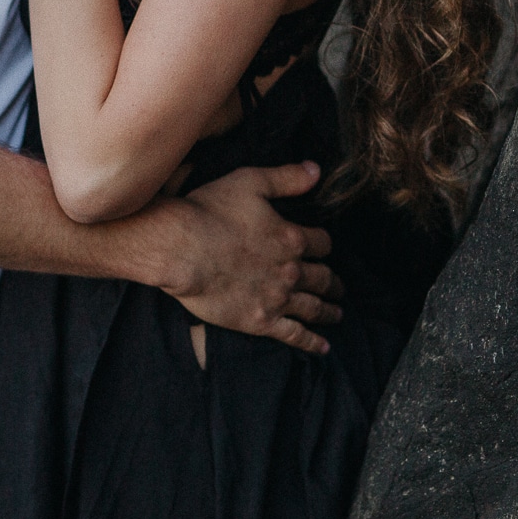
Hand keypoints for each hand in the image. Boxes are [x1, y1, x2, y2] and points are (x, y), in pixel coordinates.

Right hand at [137, 161, 344, 355]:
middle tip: (338, 287)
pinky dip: (311, 343)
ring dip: (329, 311)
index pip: (322, 243)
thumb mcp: (249, 182)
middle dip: (333, 281)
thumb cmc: (209, 212)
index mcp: (291, 238)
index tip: (321, 247)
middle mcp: (291, 271)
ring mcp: (277, 299)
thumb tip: (317, 171)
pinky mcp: (260, 321)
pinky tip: (322, 348)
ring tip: (337, 314)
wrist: (179, 248)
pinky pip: (294, 335)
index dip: (323, 244)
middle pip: (323, 278)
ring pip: (314, 307)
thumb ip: (286, 178)